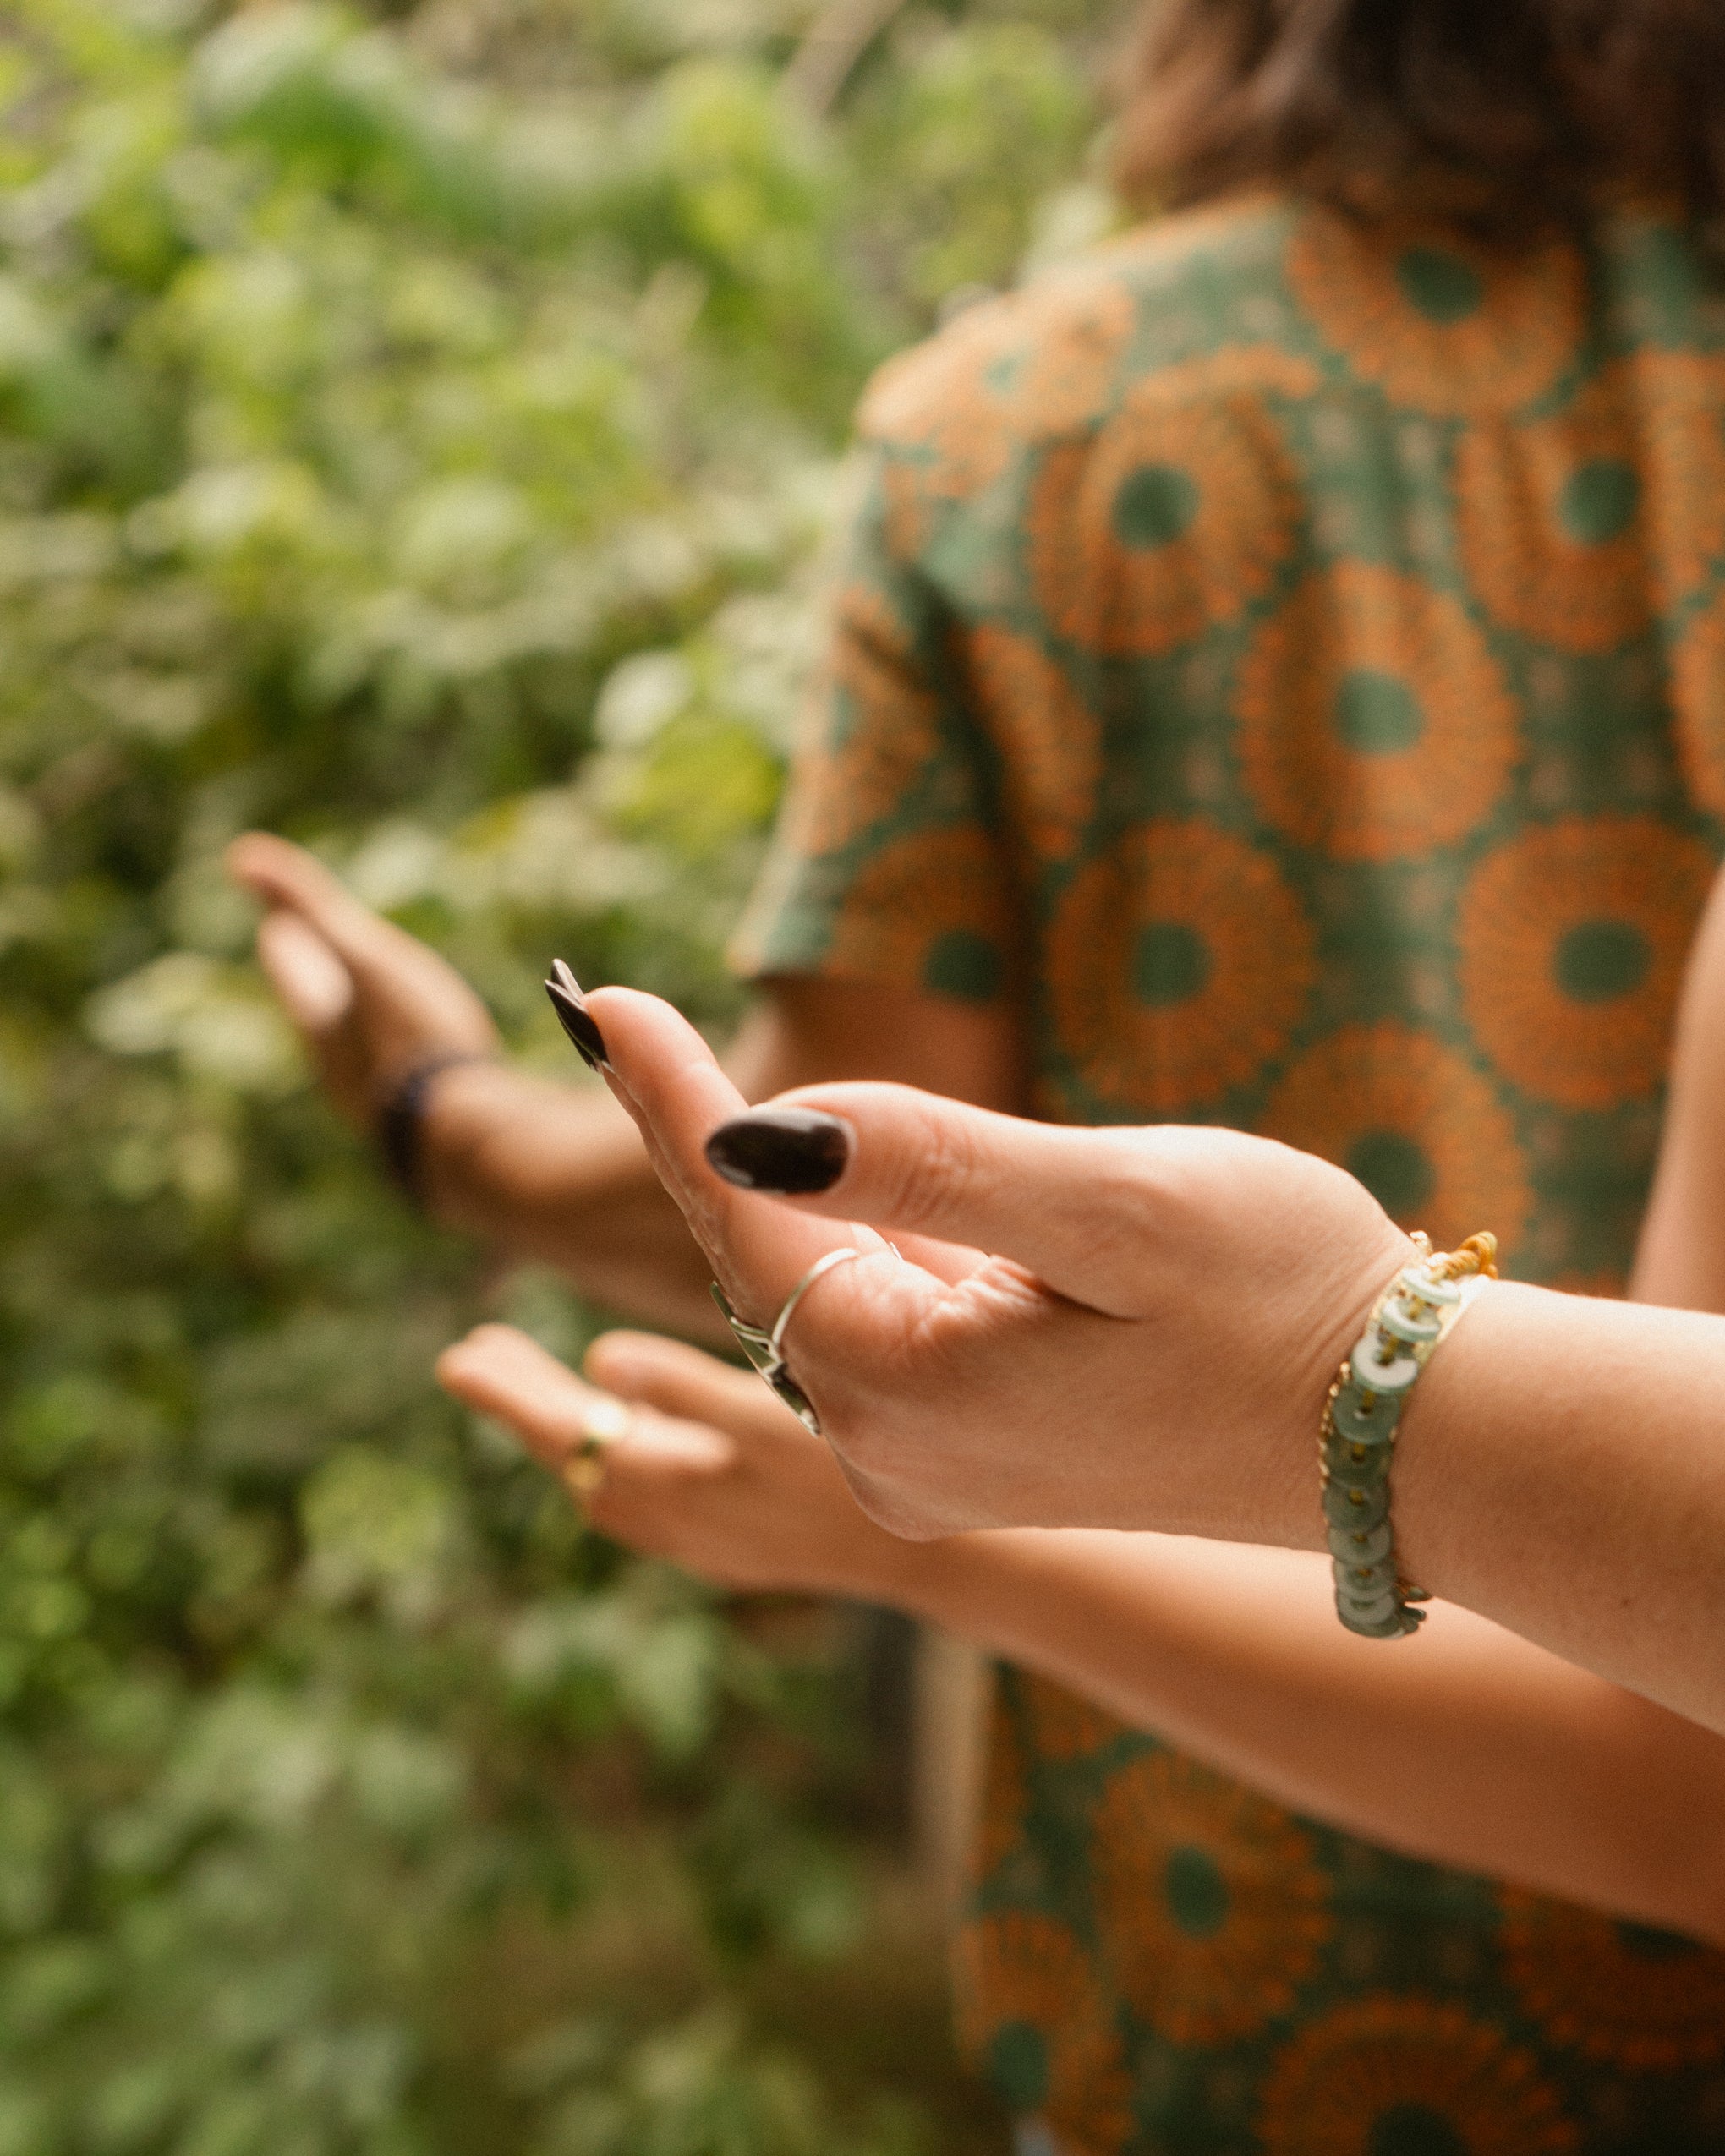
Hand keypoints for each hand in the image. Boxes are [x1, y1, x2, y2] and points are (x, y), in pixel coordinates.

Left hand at [226, 832, 497, 1125]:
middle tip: (307, 964)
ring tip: (365, 1013)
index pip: (297, 981)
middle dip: (315, 988)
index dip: (288, 954)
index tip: (273, 929)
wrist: (461, 1126)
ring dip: (359, 1029)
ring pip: (364, 1057)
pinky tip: (427, 1067)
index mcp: (324, 1029)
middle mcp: (347, 1071)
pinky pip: (407, 1082)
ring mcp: (387, 1101)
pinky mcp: (430, 1121)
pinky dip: (402, 1061)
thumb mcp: (357, 955)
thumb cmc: (408, 1036)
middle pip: (323, 1020)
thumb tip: (239, 853)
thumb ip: (307, 906)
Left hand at [435, 1324, 922, 1598]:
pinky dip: (621, 1454)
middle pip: (580, 1457)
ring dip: (575, 1427)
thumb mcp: (772, 1404)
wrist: (951, 1556)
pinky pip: (650, 1497)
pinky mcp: (741, 1544)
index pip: (567, 1432)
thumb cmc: (870, 1466)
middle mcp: (678, 1523)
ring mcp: (709, 1541)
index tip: (458, 1355)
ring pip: (612, 1482)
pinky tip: (639, 1431)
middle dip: (533, 1402)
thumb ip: (680, 1384)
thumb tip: (599, 1357)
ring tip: (548, 1381)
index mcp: (676, 1486)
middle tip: (480, 1351)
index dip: (511, 1392)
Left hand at [578, 985, 1412, 1547]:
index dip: (668, 1102)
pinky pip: (880, 1322)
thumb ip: (927, 1168)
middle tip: (606, 1014)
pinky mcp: (982, 1447)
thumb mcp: (1112, 1208)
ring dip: (764, 1185)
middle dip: (690, 1135)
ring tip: (670, 1071)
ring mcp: (936, 1458)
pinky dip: (846, 1238)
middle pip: (761, 1263)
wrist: (1412, 1436)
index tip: (597, 1000)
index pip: (745, 1220)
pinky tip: (815, 1172)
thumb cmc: (1287, 1302)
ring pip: (817, 1292)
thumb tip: (750, 1133)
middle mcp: (896, 1448)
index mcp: (908, 1389)